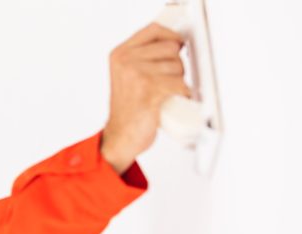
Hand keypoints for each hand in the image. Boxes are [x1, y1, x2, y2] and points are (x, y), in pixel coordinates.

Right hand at [101, 23, 190, 173]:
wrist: (121, 136)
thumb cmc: (128, 109)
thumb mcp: (127, 75)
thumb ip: (143, 57)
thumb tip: (175, 43)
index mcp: (120, 55)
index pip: (154, 30)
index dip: (171, 37)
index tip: (176, 46)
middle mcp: (126, 62)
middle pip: (171, 48)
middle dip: (175, 65)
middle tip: (164, 81)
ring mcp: (137, 75)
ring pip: (178, 67)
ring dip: (178, 83)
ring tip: (163, 94)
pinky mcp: (150, 91)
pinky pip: (180, 85)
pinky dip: (182, 95)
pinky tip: (171, 101)